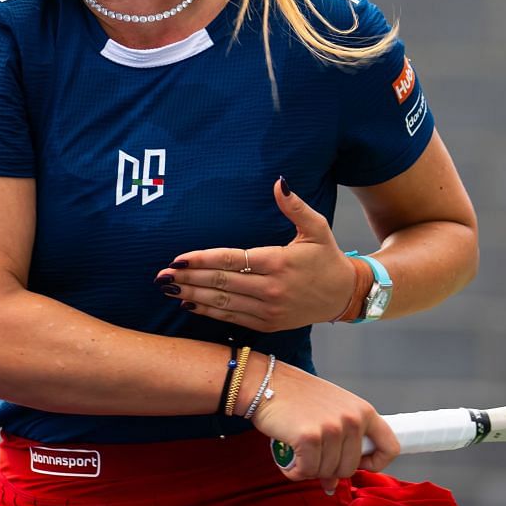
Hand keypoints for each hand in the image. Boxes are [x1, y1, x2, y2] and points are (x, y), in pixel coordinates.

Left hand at [158, 179, 360, 330]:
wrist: (345, 295)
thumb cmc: (327, 257)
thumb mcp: (317, 227)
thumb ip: (295, 206)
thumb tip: (279, 181)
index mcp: (278, 262)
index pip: (231, 260)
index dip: (202, 260)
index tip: (178, 259)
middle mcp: (271, 289)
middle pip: (221, 283)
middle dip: (188, 279)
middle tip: (161, 276)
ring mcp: (269, 310)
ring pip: (223, 303)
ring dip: (193, 296)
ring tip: (168, 289)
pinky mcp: (268, 324)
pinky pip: (232, 318)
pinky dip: (209, 312)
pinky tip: (189, 304)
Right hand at [246, 364, 399, 494]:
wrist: (266, 382)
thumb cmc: (297, 398)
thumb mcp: (329, 414)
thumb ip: (339, 445)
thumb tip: (333, 486)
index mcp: (364, 411)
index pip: (390, 447)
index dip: (376, 463)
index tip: (358, 465)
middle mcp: (352, 419)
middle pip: (350, 468)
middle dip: (329, 470)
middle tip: (312, 456)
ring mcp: (332, 428)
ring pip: (327, 472)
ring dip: (309, 470)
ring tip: (297, 453)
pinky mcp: (309, 437)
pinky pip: (306, 471)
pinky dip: (294, 472)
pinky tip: (288, 462)